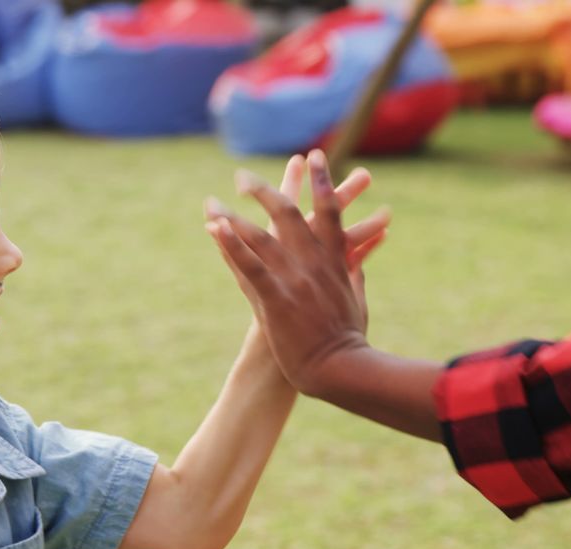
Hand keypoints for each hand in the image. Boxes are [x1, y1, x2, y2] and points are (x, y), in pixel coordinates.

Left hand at [204, 150, 388, 393]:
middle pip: (289, 213)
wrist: (345, 370)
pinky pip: (249, 266)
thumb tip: (357, 264)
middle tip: (241, 177)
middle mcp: (314, 263)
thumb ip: (355, 277)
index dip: (321, 180)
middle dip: (263, 190)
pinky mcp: (277, 300)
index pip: (329, 210)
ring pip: (261, 236)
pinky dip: (230, 244)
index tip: (312, 156)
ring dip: (233, 216)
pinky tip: (213, 227)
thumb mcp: (359, 302)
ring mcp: (295, 280)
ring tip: (211, 202)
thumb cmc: (352, 341)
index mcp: (336, 262)